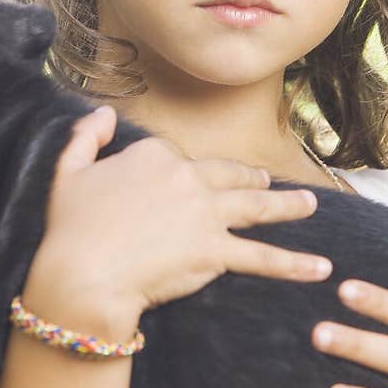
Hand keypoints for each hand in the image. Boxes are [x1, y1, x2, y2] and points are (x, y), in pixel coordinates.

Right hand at [36, 105, 332, 323]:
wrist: (82, 274)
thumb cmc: (69, 227)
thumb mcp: (68, 171)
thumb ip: (86, 136)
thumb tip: (102, 113)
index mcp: (154, 154)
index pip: (181, 158)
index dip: (187, 172)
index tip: (193, 181)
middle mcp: (186, 176)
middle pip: (229, 175)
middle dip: (252, 179)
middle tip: (268, 184)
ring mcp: (205, 214)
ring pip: (255, 206)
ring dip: (287, 206)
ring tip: (309, 206)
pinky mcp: (215, 252)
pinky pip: (262, 258)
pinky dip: (294, 263)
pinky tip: (319, 267)